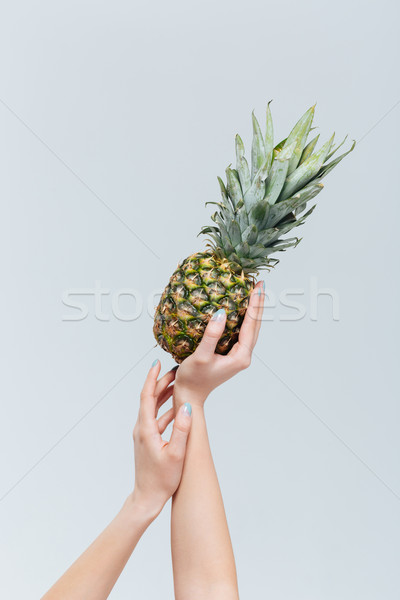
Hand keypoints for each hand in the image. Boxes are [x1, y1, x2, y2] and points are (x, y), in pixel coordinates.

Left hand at [131, 361, 191, 516]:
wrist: (147, 498)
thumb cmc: (162, 480)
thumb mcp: (176, 454)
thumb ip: (182, 429)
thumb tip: (186, 406)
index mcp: (146, 429)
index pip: (146, 396)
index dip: (152, 378)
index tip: (156, 363)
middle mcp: (141, 429)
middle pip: (149, 399)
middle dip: (161, 382)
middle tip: (175, 370)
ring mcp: (143, 435)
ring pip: (153, 408)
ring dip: (164, 395)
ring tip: (178, 384)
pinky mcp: (148, 441)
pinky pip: (156, 419)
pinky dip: (166, 410)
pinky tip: (177, 409)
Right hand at [174, 281, 264, 406]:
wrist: (189, 394)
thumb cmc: (193, 378)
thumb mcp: (200, 356)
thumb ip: (212, 335)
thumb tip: (221, 313)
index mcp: (240, 357)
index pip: (251, 326)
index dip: (255, 305)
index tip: (258, 288)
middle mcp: (243, 356)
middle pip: (255, 326)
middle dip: (258, 305)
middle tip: (260, 284)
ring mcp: (238, 355)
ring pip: (250, 329)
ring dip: (252, 311)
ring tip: (254, 292)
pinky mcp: (231, 354)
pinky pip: (241, 332)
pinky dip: (243, 319)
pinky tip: (238, 309)